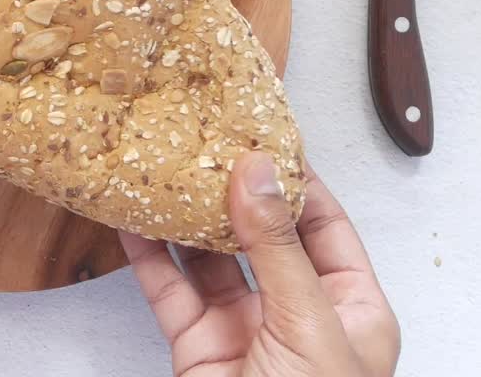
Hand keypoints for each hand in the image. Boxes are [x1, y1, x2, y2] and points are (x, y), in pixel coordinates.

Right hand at [119, 152, 400, 376]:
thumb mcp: (309, 328)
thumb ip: (278, 249)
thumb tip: (257, 172)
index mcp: (350, 306)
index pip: (322, 224)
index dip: (290, 178)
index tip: (256, 133)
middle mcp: (296, 311)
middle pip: (259, 234)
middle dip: (228, 190)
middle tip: (198, 141)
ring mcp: (244, 328)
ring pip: (208, 258)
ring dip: (182, 217)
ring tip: (159, 169)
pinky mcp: (197, 346)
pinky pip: (170, 291)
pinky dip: (147, 256)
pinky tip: (130, 220)